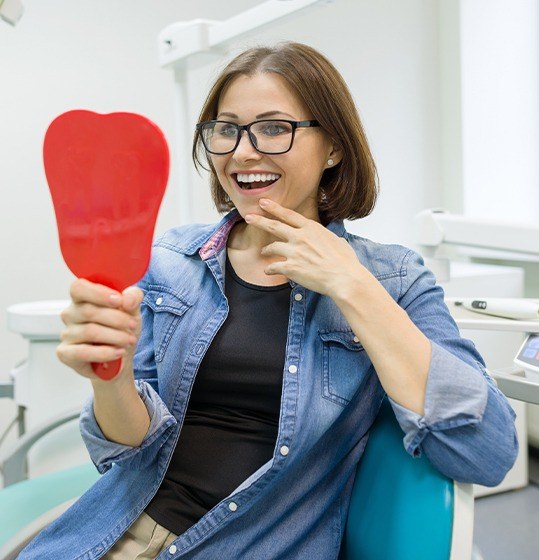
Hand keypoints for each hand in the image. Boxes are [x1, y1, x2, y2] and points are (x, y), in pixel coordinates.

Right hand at [57, 279, 142, 381]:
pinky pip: (83, 352)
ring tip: (129, 340)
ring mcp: (66, 334)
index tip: (119, 301)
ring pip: (89, 331)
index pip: (79, 288)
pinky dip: (105, 352)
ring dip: (115, 336)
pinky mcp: (65, 353)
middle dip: (117, 319)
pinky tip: (118, 352)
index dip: (98, 293)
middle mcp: (70, 314)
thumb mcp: (132, 310)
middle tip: (132, 325)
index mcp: (83, 298)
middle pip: (89, 311)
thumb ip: (132, 298)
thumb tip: (126, 300)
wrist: (121, 357)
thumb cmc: (122, 329)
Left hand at [245, 198, 364, 297]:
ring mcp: (294, 252)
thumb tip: (332, 239)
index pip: (288, 215)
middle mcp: (300, 237)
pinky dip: (269, 269)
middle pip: (274, 226)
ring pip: (272, 247)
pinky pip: (274, 267)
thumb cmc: (345, 262)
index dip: (274, 208)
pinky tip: (268, 271)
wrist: (344, 277)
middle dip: (259, 220)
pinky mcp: (291, 267)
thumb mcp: (338, 241)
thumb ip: (329, 238)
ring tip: (263, 252)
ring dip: (266, 250)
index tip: (263, 202)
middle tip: (248, 217)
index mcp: (311, 228)